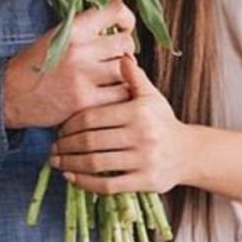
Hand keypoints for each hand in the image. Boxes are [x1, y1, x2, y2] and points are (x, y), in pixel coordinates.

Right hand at [3, 0, 135, 128]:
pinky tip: (109, 96)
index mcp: (72, 28)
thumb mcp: (56, 36)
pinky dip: (120, 94)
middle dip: (125, 50)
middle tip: (117, 59)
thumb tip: (116, 25)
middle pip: (126, 42)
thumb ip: (84, 29)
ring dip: (124, 74)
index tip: (125, 28)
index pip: (115, 9)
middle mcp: (80, 48)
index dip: (127, 18)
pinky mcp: (86, 101)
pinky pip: (120, 93)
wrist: (9, 94)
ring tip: (113, 78)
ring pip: (127, 68)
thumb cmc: (34, 64)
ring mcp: (84, 75)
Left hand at [49, 55, 194, 193]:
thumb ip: (134, 77)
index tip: (59, 128)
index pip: (94, 117)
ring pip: (97, 164)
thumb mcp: (151, 96)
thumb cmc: (163, 121)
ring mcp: (143, 160)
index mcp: (138, 111)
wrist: (188, 152)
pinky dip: (86, 183)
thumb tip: (121, 55)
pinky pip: (108, 186)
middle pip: (92, 140)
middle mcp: (141, 135)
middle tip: (52, 147)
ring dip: (71, 164)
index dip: (71, 124)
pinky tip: (72, 178)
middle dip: (66, 145)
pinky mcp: (145, 182)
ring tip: (56, 162)